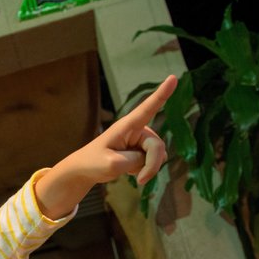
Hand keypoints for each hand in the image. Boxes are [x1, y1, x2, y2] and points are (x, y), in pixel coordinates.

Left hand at [34, 75, 176, 218]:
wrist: (85, 170)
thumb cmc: (94, 162)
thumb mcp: (112, 164)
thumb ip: (135, 161)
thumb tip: (150, 160)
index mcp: (127, 125)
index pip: (147, 108)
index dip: (162, 94)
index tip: (173, 77)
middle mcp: (137, 129)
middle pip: (157, 147)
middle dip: (152, 165)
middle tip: (140, 180)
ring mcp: (141, 139)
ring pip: (158, 156)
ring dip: (147, 168)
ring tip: (129, 172)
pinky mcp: (142, 149)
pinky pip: (153, 161)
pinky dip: (144, 169)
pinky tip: (131, 170)